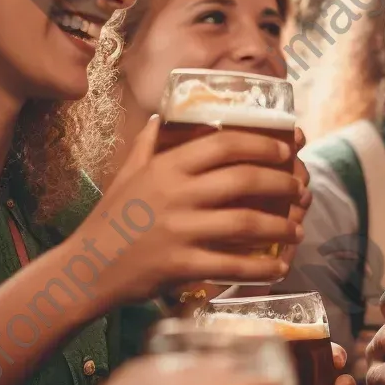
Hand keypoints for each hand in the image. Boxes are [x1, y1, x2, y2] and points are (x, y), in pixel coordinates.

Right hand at [87, 116, 307, 302]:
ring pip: (246, 224)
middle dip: (282, 184)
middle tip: (300, 190)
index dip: (263, 144)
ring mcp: (179, 231)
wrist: (85, 269)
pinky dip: (263, 268)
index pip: (224, 144)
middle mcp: (175, 195)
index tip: (287, 149)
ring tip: (298, 229)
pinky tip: (280, 266)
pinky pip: (233, 266)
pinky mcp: (181, 265)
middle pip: (244, 181)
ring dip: (281, 227)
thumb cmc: (111, 219)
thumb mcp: (127, 173)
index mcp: (166, 167)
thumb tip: (163, 115)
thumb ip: (148, 144)